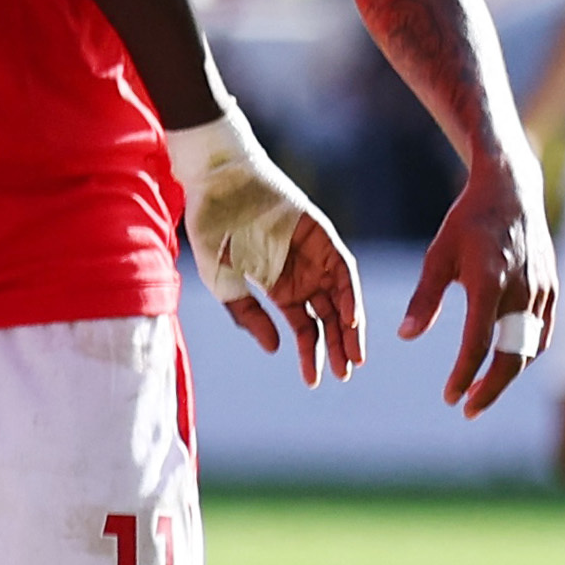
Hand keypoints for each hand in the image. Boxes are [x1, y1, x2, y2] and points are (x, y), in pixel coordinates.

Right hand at [168, 109, 365, 383]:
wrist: (216, 182)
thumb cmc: (211, 229)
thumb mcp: (223, 281)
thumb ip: (248, 315)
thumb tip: (275, 348)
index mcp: (277, 286)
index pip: (303, 326)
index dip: (309, 354)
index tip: (314, 382)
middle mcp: (301, 274)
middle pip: (328, 317)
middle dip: (337, 347)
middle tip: (343, 375)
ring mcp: (314, 255)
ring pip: (340, 298)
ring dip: (349, 328)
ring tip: (352, 358)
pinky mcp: (322, 236)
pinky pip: (343, 270)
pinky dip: (349, 294)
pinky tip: (350, 320)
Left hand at [397, 150, 552, 414]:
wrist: (511, 192)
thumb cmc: (466, 223)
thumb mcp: (437, 256)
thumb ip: (424, 299)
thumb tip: (405, 336)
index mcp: (489, 281)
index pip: (478, 342)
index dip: (465, 375)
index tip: (450, 397)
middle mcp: (521, 289)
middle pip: (512, 355)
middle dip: (491, 388)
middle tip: (469, 410)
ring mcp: (542, 290)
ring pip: (530, 347)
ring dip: (508, 375)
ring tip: (482, 392)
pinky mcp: (552, 289)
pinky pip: (543, 332)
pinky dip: (527, 353)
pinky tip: (508, 365)